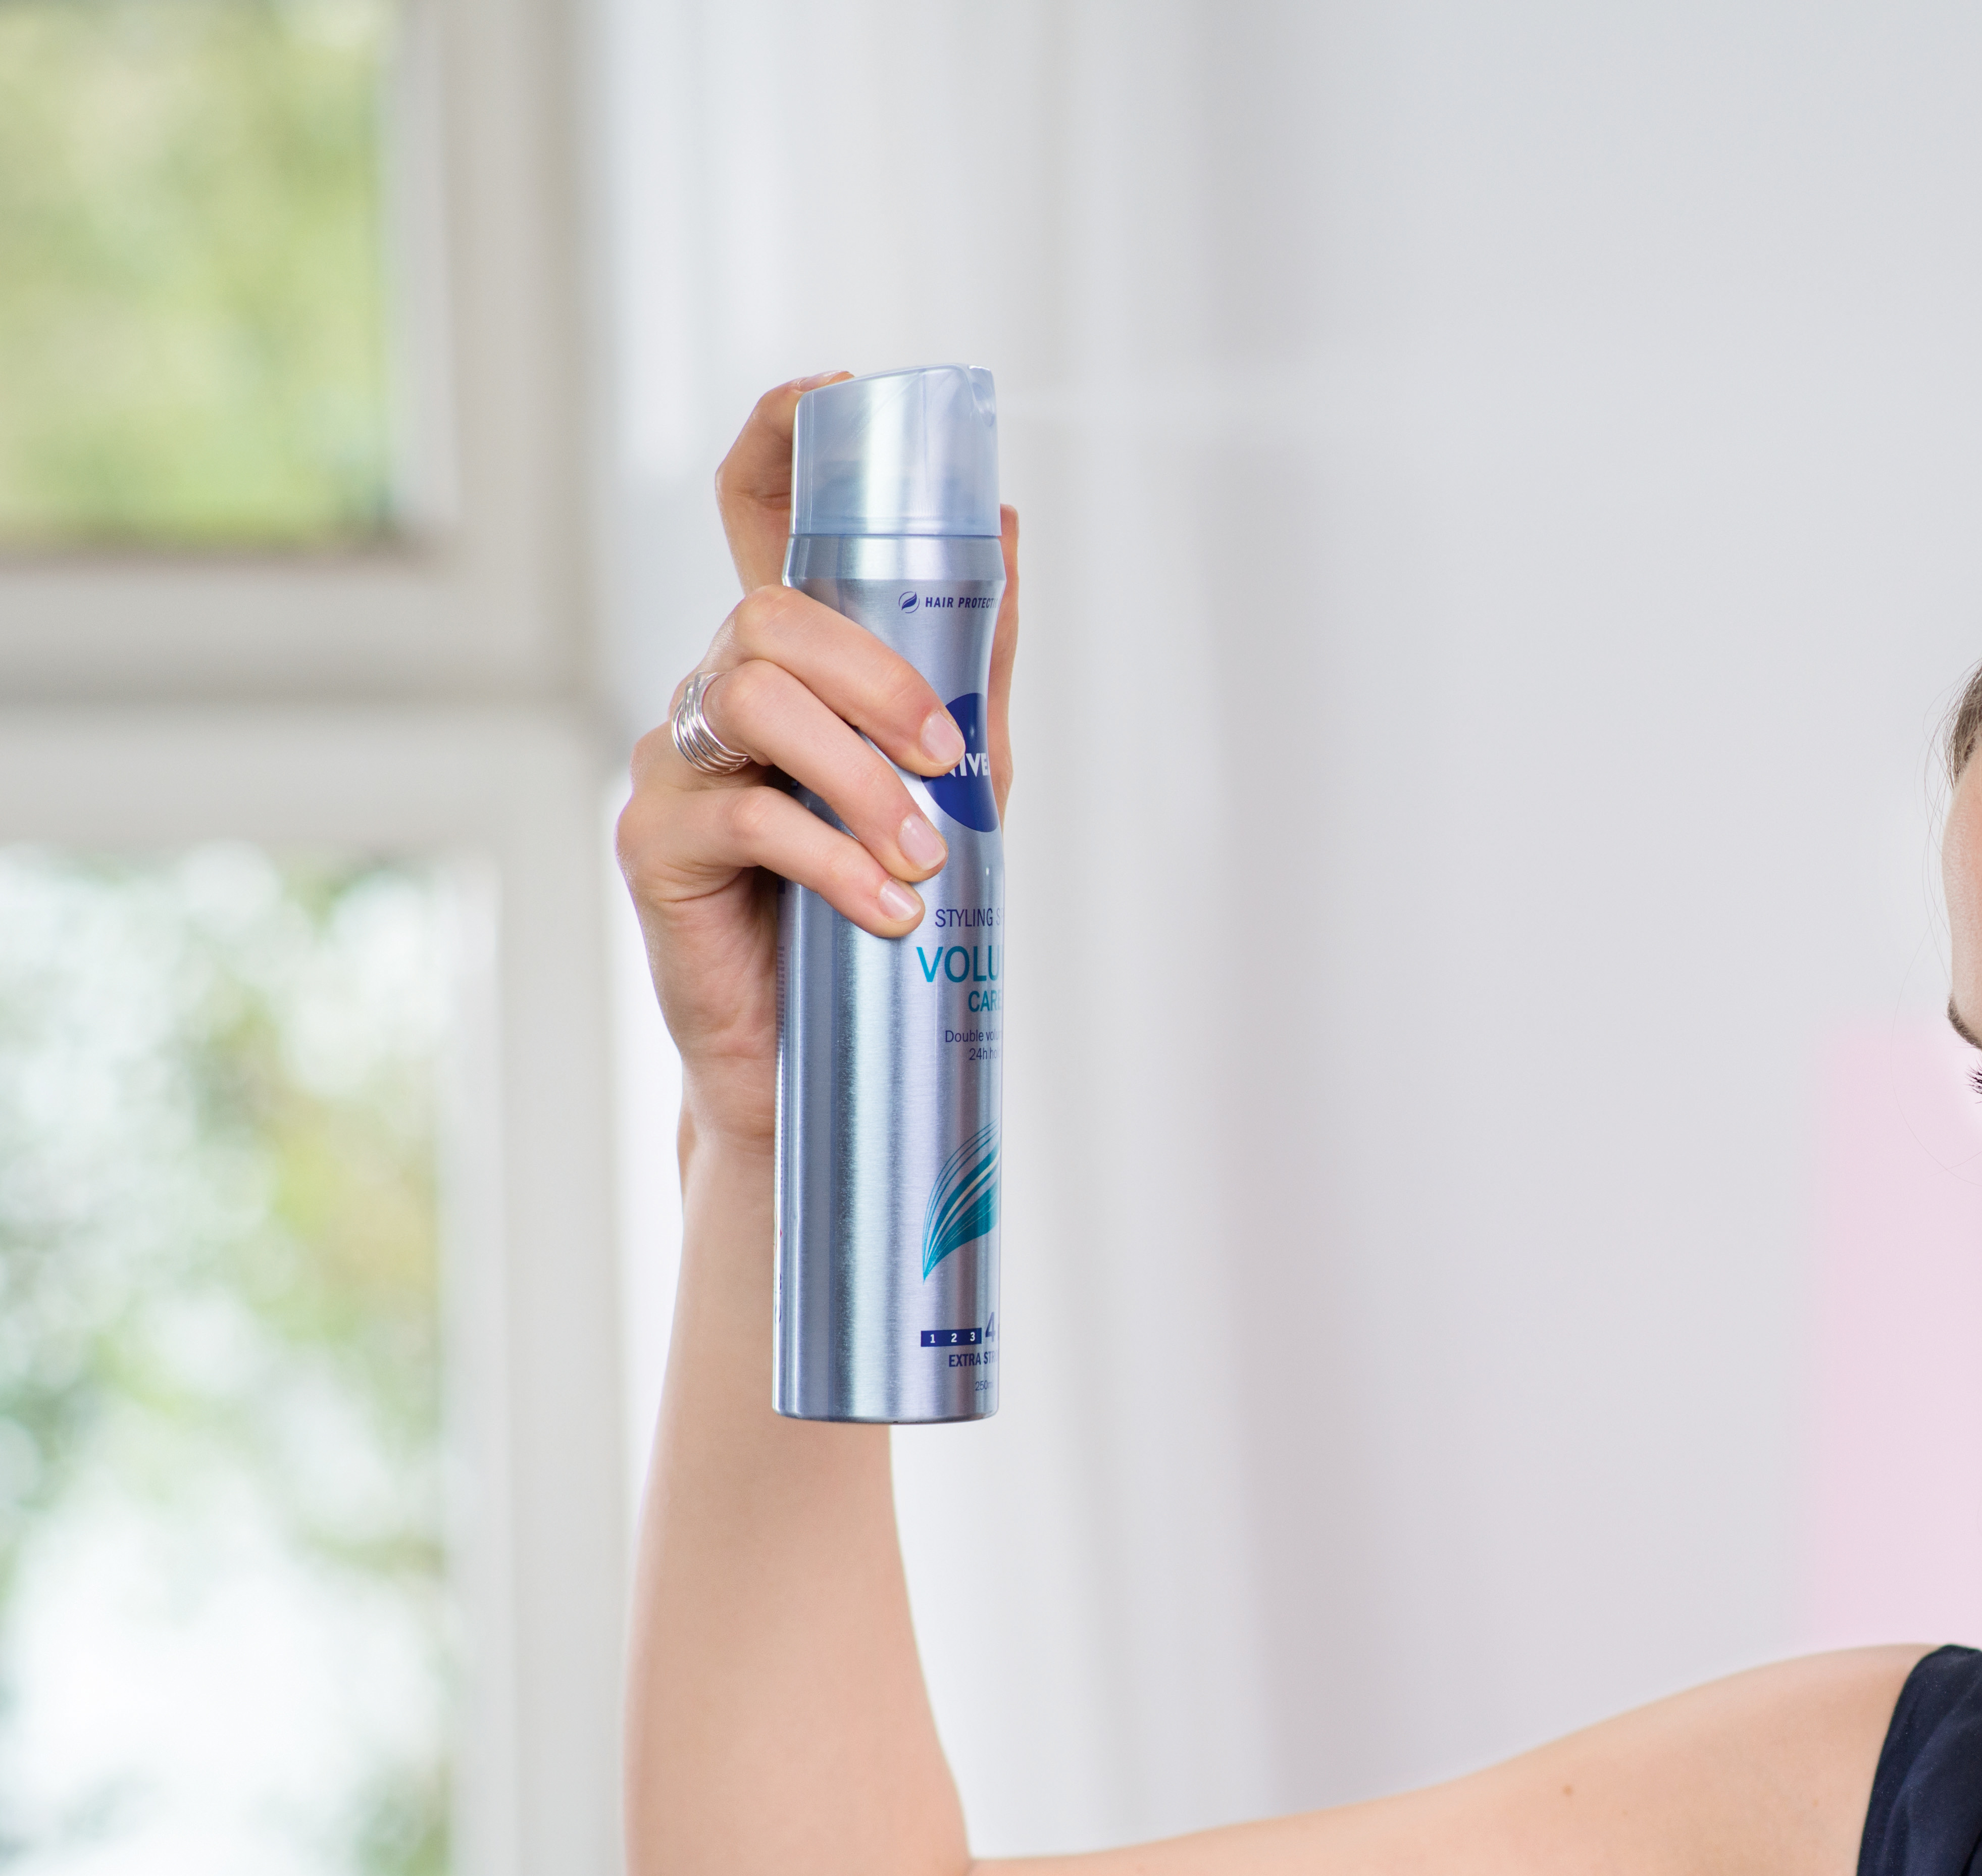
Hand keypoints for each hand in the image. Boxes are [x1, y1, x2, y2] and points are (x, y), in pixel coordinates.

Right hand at [614, 372, 1023, 1158]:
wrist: (821, 1054)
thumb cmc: (883, 902)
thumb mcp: (955, 777)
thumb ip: (969, 661)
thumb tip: (1002, 523)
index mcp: (789, 662)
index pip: (754, 514)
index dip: (777, 438)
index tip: (832, 392)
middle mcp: (718, 691)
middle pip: (771, 615)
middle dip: (876, 675)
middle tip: (949, 761)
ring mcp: (676, 759)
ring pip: (756, 702)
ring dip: (859, 778)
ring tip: (922, 859)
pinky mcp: (656, 839)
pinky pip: (748, 815)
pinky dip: (834, 859)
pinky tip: (887, 908)